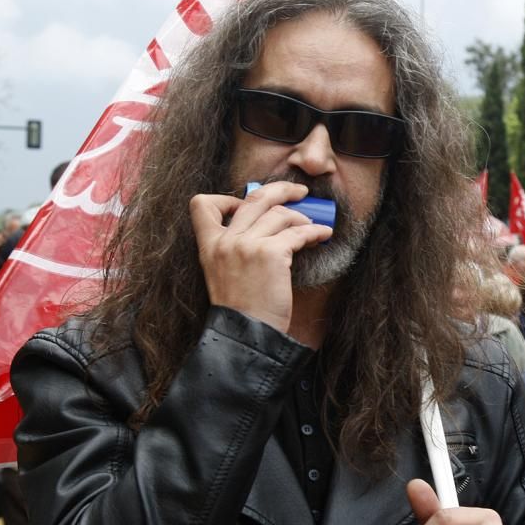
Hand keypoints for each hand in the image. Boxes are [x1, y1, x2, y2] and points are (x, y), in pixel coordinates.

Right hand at [189, 182, 331, 335]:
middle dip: (281, 189)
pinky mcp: (271, 254)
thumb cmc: (242, 311)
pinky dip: (315, 231)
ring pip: (280, 213)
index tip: (246, 205)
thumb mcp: (223, 275)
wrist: (247, 335)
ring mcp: (247, 245)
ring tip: (311, 226)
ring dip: (301, 218)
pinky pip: (299, 232)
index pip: (202, 204)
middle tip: (299, 192)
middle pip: (254, 197)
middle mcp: (226, 241)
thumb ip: (233, 250)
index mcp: (209, 246)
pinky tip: (323, 235)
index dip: (226, 198)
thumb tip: (264, 226)